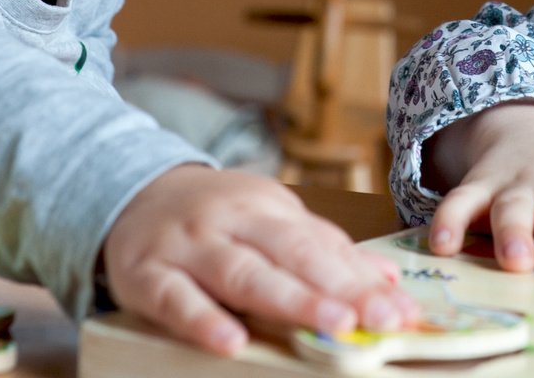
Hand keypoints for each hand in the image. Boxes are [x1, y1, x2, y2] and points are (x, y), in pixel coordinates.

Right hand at [101, 165, 419, 355]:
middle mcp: (231, 223)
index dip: (364, 280)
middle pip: (291, 254)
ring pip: (242, 273)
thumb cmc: (215, 218)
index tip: (401, 311)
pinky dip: (201, 320)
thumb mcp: (270, 221)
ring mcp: (188, 247)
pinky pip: (174, 299)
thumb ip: (325, 250)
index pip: (322, 245)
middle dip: (339, 288)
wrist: (131, 192)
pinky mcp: (145, 275)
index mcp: (268, 209)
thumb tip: (386, 277)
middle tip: (379, 317)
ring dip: (289, 300)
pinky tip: (230, 341)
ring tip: (332, 325)